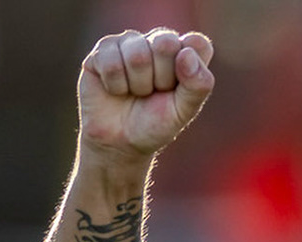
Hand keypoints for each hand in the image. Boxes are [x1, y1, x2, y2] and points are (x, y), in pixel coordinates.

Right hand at [79, 29, 215, 165]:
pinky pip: (111, 62)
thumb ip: (197, 85)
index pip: (197, 44)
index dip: (189, 69)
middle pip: (165, 43)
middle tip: (154, 92)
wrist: (119, 141)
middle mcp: (159, 41)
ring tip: (135, 92)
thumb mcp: (183, 111)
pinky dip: (116, 85)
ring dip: (137, 84)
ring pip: (137, 54)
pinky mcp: (104, 49)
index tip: (179, 90)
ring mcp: (130, 42)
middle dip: (161, 78)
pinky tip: (116, 90)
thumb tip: (187, 54)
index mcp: (186, 53)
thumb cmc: (155, 124)